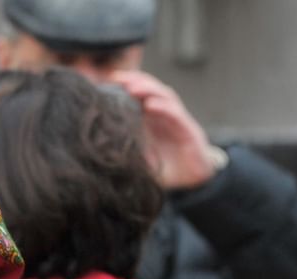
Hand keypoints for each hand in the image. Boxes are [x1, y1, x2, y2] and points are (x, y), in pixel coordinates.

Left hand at [105, 69, 222, 190]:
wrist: (194, 182)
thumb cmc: (167, 170)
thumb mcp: (141, 162)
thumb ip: (127, 154)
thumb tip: (102, 154)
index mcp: (153, 121)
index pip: (140, 97)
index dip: (127, 86)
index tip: (108, 81)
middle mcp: (165, 116)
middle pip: (152, 91)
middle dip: (136, 81)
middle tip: (119, 78)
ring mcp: (178, 121)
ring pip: (165, 97)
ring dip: (149, 90)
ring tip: (132, 87)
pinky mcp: (188, 130)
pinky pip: (176, 114)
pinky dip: (163, 107)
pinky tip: (151, 105)